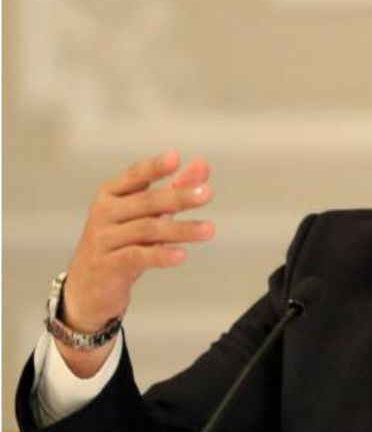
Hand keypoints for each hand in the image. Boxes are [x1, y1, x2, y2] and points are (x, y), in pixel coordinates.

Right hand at [62, 150, 214, 334]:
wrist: (88, 287)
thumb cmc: (123, 242)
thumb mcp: (148, 214)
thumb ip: (175, 188)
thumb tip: (203, 164)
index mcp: (111, 194)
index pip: (135, 176)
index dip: (154, 167)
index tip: (175, 157)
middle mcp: (104, 213)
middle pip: (146, 202)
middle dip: (178, 196)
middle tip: (207, 193)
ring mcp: (103, 239)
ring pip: (146, 230)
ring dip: (181, 229)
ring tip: (209, 230)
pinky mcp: (107, 266)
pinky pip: (136, 257)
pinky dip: (160, 255)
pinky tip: (182, 255)